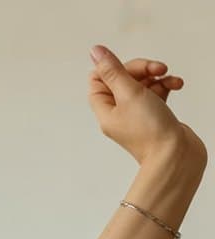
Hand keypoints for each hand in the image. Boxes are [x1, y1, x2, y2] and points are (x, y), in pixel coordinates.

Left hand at [88, 44, 206, 169]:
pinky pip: (157, 92)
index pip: (98, 80)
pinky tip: (176, 84)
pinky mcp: (154, 114)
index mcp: (105, 110)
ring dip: (157, 75)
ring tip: (168, 77)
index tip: (129, 67)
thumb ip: (112, 71)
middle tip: (156, 69)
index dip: (113, 68)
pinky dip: (166, 85)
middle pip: (123, 78)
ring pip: (143, 83)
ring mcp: (137, 114)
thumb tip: (95, 51)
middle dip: (141, 68)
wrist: (174, 155)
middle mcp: (118, 113)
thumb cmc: (150, 130)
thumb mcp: (128, 93)